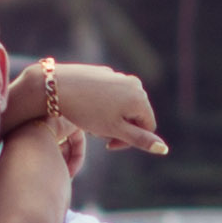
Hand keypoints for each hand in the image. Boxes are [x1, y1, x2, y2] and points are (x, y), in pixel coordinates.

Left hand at [5, 59, 167, 156]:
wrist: (57, 87)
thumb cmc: (87, 111)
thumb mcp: (115, 130)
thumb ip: (140, 139)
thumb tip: (164, 149)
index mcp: (140, 98)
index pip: (147, 127)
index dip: (129, 141)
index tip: (108, 145)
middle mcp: (134, 84)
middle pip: (135, 115)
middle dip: (119, 128)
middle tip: (98, 133)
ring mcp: (119, 76)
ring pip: (121, 105)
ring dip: (110, 118)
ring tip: (91, 121)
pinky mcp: (104, 73)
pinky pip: (109, 94)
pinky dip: (101, 105)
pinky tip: (85, 107)